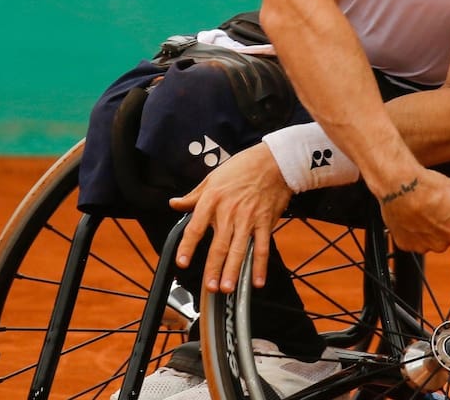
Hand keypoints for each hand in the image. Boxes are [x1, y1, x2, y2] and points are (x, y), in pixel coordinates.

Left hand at [169, 142, 291, 292]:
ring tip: (227, 288)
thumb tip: (175, 203)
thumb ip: (193, 195)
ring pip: (239, 250)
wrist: (274, 161)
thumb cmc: (243, 167)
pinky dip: (259, 266)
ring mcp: (249, 219)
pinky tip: (256, 281)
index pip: (195, 228)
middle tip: (210, 287)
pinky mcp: (265, 222)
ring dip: (233, 271)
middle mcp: (229, 212)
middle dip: (213, 269)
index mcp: (212, 200)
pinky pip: (262, 247)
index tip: (181, 262)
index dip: (187, 247)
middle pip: (219, 246)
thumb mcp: (212, 177)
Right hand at [378, 168, 449, 252]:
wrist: (397, 185)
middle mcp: (439, 243)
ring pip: (433, 240)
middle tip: (444, 210)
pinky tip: (413, 216)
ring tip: (425, 210)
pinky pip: (416, 240)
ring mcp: (421, 245)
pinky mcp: (405, 243)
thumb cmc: (423, 187)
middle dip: (449, 226)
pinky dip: (415, 231)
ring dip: (432, 229)